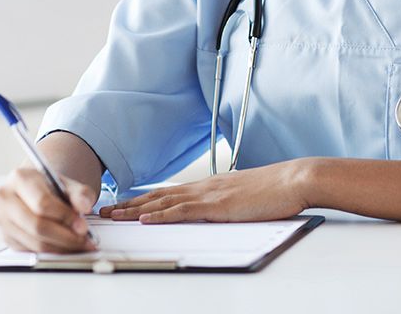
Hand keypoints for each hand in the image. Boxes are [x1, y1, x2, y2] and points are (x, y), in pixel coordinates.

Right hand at [0, 167, 97, 252]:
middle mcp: (5, 198)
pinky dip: (50, 252)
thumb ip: (79, 193)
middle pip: (37, 226)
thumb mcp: (66, 183)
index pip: (42, 203)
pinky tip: (65, 247)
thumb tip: (85, 207)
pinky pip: (30, 251)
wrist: (32, 189)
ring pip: (33, 242)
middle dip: (65, 236)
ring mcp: (1, 220)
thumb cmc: (48, 185)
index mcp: (20, 178)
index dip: (65, 217)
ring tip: (78, 244)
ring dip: (60, 247)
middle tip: (84, 239)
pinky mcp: (5, 237)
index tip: (83, 226)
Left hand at [99, 159, 312, 223]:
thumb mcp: (246, 195)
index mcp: (210, 185)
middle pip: (158, 195)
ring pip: (163, 202)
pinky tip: (144, 220)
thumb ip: (228, 201)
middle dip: (129, 204)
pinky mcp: (217, 206)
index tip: (124, 203)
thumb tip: (220, 210)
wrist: (293, 179)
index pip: (169, 192)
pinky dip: (160, 216)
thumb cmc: (276, 189)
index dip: (144, 198)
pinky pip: (182, 211)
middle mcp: (204, 187)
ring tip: (113, 216)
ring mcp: (209, 195)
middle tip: (106, 209)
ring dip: (135, 210)